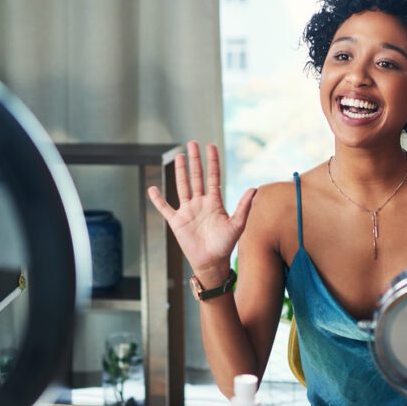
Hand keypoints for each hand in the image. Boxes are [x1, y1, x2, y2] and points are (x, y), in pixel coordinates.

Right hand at [147, 141, 256, 282]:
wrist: (211, 262)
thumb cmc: (225, 245)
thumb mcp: (237, 225)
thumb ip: (244, 207)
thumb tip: (254, 189)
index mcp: (214, 202)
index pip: (213, 177)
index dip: (212, 162)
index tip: (210, 146)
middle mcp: (200, 203)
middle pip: (196, 177)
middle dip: (195, 160)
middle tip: (192, 143)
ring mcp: (187, 211)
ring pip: (182, 186)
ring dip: (180, 172)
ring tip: (179, 157)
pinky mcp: (177, 221)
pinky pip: (165, 208)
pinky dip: (158, 200)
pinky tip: (152, 189)